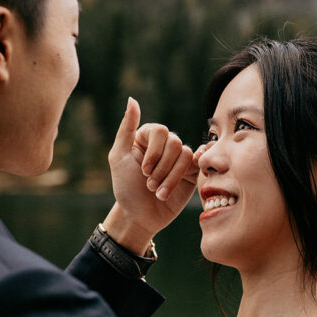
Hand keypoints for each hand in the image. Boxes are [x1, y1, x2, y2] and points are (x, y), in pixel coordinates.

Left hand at [102, 98, 197, 254]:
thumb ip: (126, 128)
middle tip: (149, 185)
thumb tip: (132, 99)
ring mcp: (179, 159)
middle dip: (161, 168)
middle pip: (175, 143)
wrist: (138, 216)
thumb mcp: (118, 157)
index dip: (153, 152)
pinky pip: (197, 164)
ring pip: (186, 155)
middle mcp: (164, 145)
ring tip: (158, 192)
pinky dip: (186, 175)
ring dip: (170, 177)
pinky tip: (181, 182)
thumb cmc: (125, 187)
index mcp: (147, 137)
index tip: (142, 171)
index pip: (160, 131)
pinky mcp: (191, 173)